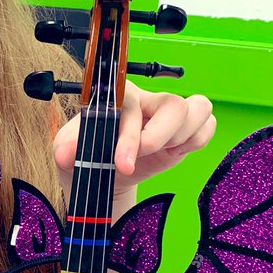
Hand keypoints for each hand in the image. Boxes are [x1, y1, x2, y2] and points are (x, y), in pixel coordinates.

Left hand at [53, 82, 215, 202]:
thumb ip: (66, 148)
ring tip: (160, 153)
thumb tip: (64, 154)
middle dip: (160, 137)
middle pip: (174, 104)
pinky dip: (198, 140)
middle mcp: (147, 100)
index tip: (122, 164)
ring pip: (199, 108)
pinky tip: (175, 152)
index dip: (130, 136)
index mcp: (119, 97)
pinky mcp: (185, 130)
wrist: (103, 175)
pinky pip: (208, 125)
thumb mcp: (69, 151)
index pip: (133, 106)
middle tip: (140, 159)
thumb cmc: (87, 155)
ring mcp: (169, 114)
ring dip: (182, 137)